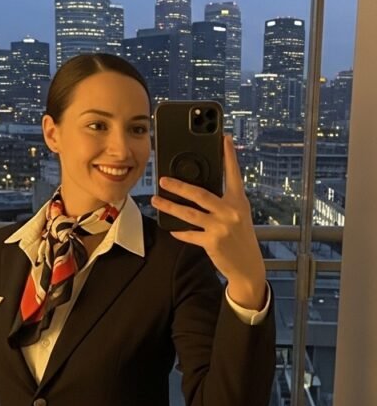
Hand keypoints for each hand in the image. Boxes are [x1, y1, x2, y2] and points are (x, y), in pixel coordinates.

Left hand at [150, 135, 266, 309]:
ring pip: (189, 214)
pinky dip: (179, 231)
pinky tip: (171, 228)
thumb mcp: (238, 215)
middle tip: (163, 180)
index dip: (228, 156)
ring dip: (170, 207)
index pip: (233, 174)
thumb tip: (198, 190)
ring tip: (156, 200)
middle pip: (200, 194)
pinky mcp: (212, 242)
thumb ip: (223, 201)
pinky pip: (189, 234)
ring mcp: (221, 227)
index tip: (224, 138)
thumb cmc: (240, 237)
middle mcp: (231, 211)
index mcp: (239, 201)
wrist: (248, 266)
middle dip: (179, 186)